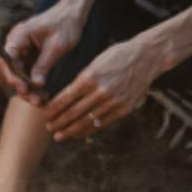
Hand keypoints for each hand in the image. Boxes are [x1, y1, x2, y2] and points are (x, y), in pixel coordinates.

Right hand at [2, 0, 88, 99]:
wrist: (74, 11)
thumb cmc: (66, 23)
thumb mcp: (56, 46)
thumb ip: (43, 65)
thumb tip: (35, 85)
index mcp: (18, 36)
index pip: (7, 59)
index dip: (13, 76)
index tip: (24, 89)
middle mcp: (16, 42)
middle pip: (11, 69)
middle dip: (21, 86)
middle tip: (33, 101)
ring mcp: (22, 48)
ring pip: (19, 72)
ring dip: (27, 87)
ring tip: (39, 102)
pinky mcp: (30, 53)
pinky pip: (27, 70)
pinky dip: (33, 81)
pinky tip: (42, 93)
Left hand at [43, 35, 168, 141]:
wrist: (147, 56)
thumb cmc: (118, 56)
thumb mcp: (95, 63)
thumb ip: (81, 81)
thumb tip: (64, 99)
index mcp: (90, 78)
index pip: (65, 99)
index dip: (53, 110)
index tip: (44, 116)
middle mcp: (101, 92)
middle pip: (73, 113)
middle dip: (58, 123)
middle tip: (48, 128)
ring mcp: (113, 102)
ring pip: (86, 122)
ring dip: (70, 131)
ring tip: (59, 136)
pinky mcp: (124, 108)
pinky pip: (102, 123)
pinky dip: (88, 130)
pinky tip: (78, 134)